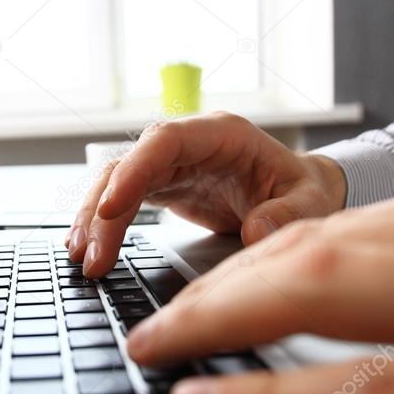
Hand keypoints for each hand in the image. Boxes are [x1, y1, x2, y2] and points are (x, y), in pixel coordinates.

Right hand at [66, 112, 346, 277]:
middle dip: (102, 210)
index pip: (163, 141)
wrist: (301, 191)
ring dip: (94, 220)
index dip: (132, 171)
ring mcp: (172, 164)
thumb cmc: (305, 189)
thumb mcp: (311, 203)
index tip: (109, 210)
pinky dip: (103, 225)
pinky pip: (122, 200)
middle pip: (128, 164)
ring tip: (83, 260)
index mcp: (221, 134)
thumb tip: (256, 232)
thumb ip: (288, 215)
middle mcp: (188, 144)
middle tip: (92, 257)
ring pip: (116, 182)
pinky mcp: (164, 186)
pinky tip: (89, 249)